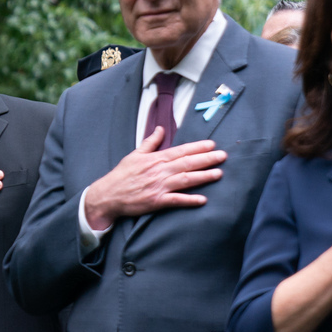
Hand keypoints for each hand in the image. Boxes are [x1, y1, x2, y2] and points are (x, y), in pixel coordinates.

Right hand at [83, 128, 226, 229]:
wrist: (108, 195)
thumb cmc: (121, 175)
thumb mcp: (134, 155)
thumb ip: (151, 142)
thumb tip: (161, 129)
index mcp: (155, 159)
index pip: (181, 151)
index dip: (197, 147)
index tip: (212, 144)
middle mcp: (160, 171)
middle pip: (187, 163)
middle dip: (207, 159)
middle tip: (223, 156)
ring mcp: (159, 186)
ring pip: (185, 180)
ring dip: (203, 176)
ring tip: (218, 173)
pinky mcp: (156, 201)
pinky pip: (176, 200)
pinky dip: (189, 200)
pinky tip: (202, 199)